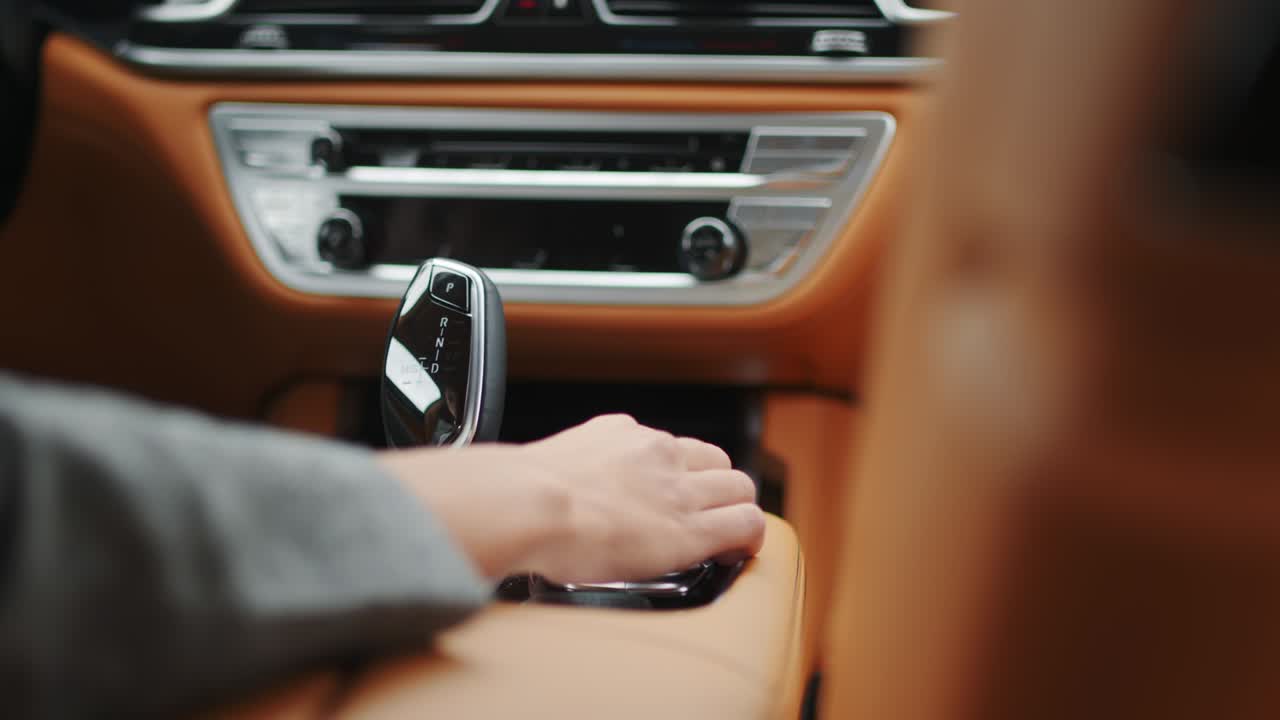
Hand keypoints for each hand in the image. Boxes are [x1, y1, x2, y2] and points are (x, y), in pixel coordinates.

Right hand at [378, 415, 765, 582]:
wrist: (527, 504)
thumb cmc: (520, 494)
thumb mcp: (547, 463)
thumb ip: (561, 470)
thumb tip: (538, 488)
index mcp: (622, 435)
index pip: (671, 446)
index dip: (682, 472)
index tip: (674, 492)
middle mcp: (657, 452)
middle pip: (717, 460)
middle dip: (717, 487)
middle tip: (707, 514)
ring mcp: (677, 488)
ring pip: (739, 486)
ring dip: (737, 508)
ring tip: (727, 534)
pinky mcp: (689, 527)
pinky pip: (746, 523)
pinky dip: (749, 537)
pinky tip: (738, 552)